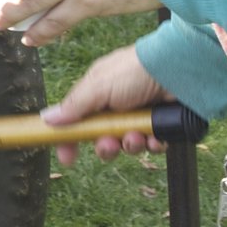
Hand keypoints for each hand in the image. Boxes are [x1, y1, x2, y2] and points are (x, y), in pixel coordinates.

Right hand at [41, 44, 170, 164]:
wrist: (179, 68)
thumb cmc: (136, 70)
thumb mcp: (99, 86)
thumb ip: (74, 105)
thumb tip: (47, 118)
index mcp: (99, 93)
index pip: (78, 121)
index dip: (71, 140)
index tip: (67, 157)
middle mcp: (118, 106)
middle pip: (103, 138)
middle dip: (105, 147)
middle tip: (109, 144)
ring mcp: (140, 116)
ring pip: (127, 144)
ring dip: (130, 145)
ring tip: (137, 136)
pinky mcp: (161, 125)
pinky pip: (151, 145)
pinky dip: (152, 144)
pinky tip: (155, 137)